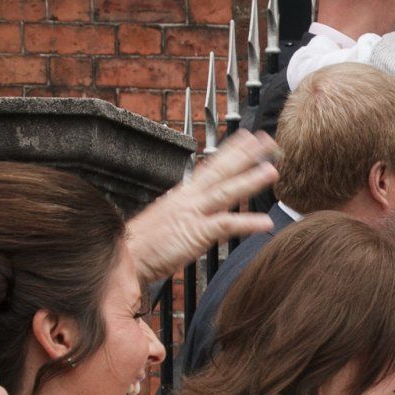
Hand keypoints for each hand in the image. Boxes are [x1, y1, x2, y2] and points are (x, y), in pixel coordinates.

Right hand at [124, 131, 278, 283]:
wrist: (123, 256)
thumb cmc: (143, 244)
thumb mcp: (168, 221)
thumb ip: (188, 214)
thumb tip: (203, 213)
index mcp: (183, 195)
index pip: (211, 167)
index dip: (230, 152)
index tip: (247, 138)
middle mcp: (189, 199)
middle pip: (220, 171)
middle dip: (245, 155)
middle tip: (266, 140)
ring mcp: (192, 214)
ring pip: (226, 192)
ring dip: (250, 180)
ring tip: (271, 170)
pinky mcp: (195, 234)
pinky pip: (225, 225)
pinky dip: (247, 223)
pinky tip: (266, 222)